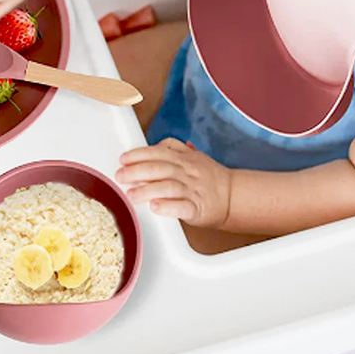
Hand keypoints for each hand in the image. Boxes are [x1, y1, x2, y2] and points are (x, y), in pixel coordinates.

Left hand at [115, 139, 231, 227]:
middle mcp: (188, 172)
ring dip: (147, 190)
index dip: (139, 155)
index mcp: (185, 159)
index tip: (123, 159)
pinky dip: (168, 207)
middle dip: (137, 171)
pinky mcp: (198, 209)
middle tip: (120, 176)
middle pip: (160, 168)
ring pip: (168, 187)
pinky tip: (155, 207)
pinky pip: (182, 207)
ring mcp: (193, 190)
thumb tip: (156, 144)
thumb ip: (175, 149)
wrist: (234, 196)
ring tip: (131, 195)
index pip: (159, 153)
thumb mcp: (194, 156)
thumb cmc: (211, 177)